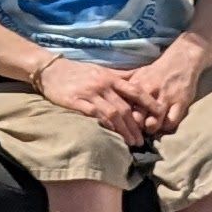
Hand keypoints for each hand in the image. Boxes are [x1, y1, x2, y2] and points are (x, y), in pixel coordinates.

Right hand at [35, 56, 154, 139]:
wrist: (50, 69)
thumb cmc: (77, 71)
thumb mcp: (101, 69)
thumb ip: (120, 76)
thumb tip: (141, 77)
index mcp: (110, 77)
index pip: (135, 90)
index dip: (149, 102)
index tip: (161, 114)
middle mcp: (103, 85)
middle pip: (125, 107)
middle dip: (136, 125)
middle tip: (143, 139)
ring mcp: (90, 93)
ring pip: (112, 113)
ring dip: (124, 129)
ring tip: (131, 142)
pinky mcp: (76, 101)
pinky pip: (94, 115)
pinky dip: (105, 125)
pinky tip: (111, 135)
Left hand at [115, 39, 210, 133]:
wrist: (181, 60)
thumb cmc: (156, 71)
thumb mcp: (138, 76)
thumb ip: (124, 88)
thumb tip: (107, 99)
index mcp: (138, 85)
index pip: (125, 107)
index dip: (122, 119)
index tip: (122, 125)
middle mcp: (151, 91)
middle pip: (138, 118)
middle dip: (135, 129)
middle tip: (135, 134)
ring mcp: (166, 97)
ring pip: (155, 122)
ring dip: (151, 129)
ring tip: (149, 130)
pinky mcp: (181, 102)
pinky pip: (171, 122)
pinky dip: (166, 127)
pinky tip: (163, 126)